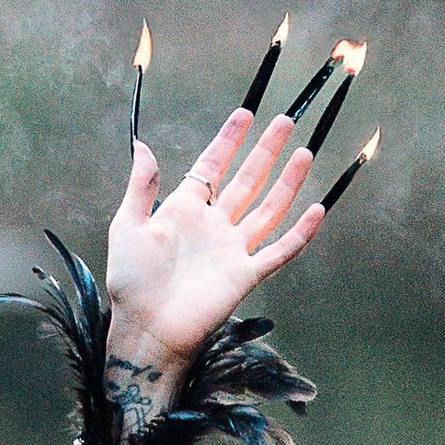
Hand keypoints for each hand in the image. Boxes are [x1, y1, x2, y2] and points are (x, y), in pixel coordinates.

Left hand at [103, 101, 322, 382]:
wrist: (145, 329)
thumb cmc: (130, 283)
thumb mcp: (127, 227)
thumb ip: (139, 187)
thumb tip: (142, 145)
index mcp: (185, 209)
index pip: (212, 166)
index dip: (228, 140)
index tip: (245, 114)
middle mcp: (214, 225)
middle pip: (247, 180)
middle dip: (266, 150)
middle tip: (285, 121)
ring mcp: (232, 250)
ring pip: (268, 209)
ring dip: (287, 182)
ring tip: (304, 153)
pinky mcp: (245, 276)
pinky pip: (279, 251)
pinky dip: (299, 233)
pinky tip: (317, 209)